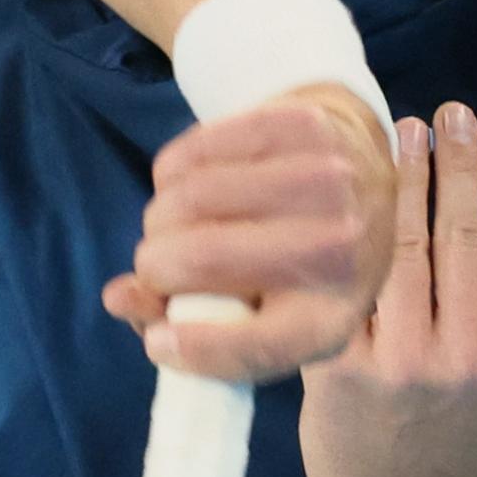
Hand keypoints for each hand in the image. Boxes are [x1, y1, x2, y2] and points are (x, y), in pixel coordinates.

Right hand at [101, 84, 396, 382]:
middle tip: (156, 266)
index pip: (259, 345)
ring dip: (159, 218)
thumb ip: (181, 321)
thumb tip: (119, 297)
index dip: (196, 349)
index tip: (159, 339)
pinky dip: (172, 174)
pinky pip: (195, 152)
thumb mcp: (254, 314)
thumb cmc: (290, 264)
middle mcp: (342, 249)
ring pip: (190, 198)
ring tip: (173, 225)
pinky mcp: (303, 127)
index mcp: (332, 316)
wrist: (357, 174)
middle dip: (155, 266)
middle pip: (203, 259)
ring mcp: (328, 181)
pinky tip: (189, 183)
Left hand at [299, 105, 476, 476]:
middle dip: (456, 163)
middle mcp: (472, 357)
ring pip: (403, 247)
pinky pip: (347, 285)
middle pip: (463, 235)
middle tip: (450, 112)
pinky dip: (348, 232)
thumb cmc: (470, 447)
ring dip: (402, 180)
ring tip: (401, 132)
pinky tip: (347, 191)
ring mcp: (403, 362)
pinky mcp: (341, 370)